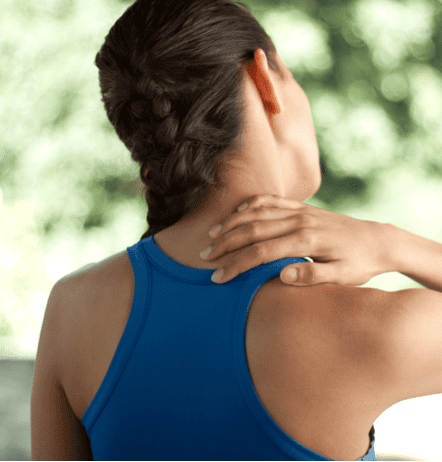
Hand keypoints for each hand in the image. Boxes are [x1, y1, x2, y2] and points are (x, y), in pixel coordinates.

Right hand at [202, 194, 386, 285]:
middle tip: (204, 256)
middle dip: (225, 244)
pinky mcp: (301, 207)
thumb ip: (312, 276)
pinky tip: (237, 213)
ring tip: (212, 235)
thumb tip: (281, 277)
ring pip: (257, 213)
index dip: (236, 264)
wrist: (378, 239)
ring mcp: (299, 211)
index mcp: (306, 240)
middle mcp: (299, 221)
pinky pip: (270, 200)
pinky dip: (250, 205)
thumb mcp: (343, 275)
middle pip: (252, 230)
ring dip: (232, 223)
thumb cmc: (360, 262)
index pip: (261, 252)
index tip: (218, 276)